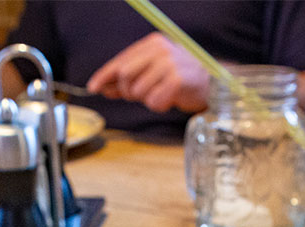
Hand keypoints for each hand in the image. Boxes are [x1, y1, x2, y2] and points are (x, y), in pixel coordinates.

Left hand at [86, 33, 208, 113]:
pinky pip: (153, 101)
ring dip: (146, 99)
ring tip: (161, 95)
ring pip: (138, 91)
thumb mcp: (153, 73)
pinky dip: (158, 105)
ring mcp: (169, 64)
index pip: (121, 60)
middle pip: (125, 75)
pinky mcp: (177, 80)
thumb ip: (130, 78)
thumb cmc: (181, 78)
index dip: (104, 75)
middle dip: (126, 91)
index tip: (92, 87)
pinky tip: (169, 100)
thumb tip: (104, 87)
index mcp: (152, 44)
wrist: (212, 83)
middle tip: (138, 96)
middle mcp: (160, 50)